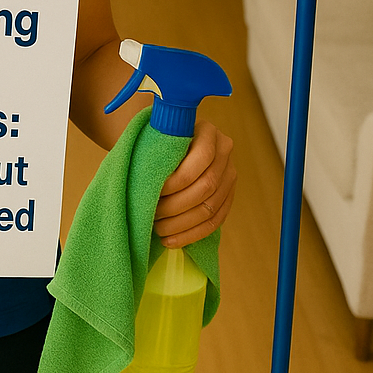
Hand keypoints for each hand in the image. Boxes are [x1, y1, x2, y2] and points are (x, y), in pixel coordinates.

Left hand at [153, 119, 235, 247]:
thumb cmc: (155, 138)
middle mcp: (224, 151)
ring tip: (158, 229)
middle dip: (176, 205)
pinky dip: (191, 234)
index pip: (200, 159)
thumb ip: (156, 149)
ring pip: (210, 208)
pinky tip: (170, 240)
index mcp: (207, 131)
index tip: (154, 191)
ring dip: (181, 224)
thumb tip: (143, 180)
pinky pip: (214, 221)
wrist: (167, 142)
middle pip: (206, 187)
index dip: (176, 180)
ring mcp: (229, 175)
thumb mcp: (155, 134)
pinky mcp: (228, 196)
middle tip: (153, 214)